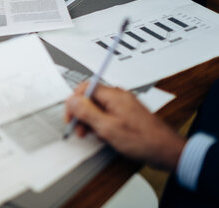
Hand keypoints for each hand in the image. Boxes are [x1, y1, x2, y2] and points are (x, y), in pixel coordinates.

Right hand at [65, 83, 185, 169]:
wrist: (167, 150)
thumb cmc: (144, 140)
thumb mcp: (108, 128)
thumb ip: (87, 112)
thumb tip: (71, 100)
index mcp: (113, 95)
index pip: (85, 88)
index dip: (74, 102)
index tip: (71, 116)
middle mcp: (119, 96)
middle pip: (91, 98)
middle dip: (82, 113)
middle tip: (80, 129)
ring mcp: (124, 105)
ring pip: (98, 107)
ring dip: (91, 120)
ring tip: (92, 134)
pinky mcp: (128, 114)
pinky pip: (108, 114)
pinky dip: (102, 123)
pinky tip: (105, 135)